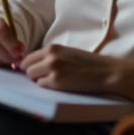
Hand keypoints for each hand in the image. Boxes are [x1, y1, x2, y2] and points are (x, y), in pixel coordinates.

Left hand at [19, 44, 133, 106]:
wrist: (106, 72)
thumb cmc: (89, 63)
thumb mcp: (68, 53)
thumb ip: (52, 56)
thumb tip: (34, 65)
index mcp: (53, 48)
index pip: (29, 57)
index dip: (30, 65)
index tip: (33, 71)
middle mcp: (50, 56)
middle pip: (27, 67)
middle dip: (33, 74)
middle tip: (44, 77)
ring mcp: (52, 69)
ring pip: (32, 77)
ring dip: (39, 80)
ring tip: (54, 81)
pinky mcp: (56, 82)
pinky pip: (41, 86)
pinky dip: (47, 87)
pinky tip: (60, 85)